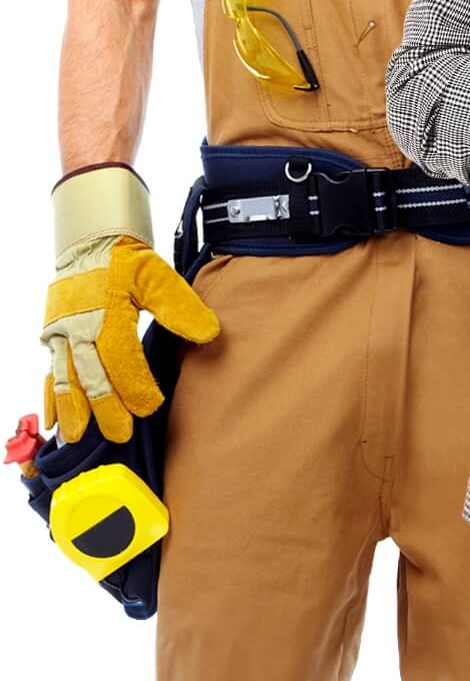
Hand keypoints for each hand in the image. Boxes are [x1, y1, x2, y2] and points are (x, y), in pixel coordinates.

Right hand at [40, 165, 219, 442]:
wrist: (92, 244)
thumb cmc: (128, 263)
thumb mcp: (159, 275)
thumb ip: (181, 306)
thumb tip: (210, 334)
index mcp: (107, 311)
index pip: (120, 356)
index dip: (134, 384)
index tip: (151, 407)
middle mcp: (79, 326)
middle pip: (89, 373)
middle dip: (104, 407)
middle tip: (119, 434)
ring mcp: (62, 334)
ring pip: (64, 377)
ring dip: (72, 409)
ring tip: (79, 436)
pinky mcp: (53, 338)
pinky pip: (50, 372)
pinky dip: (50, 399)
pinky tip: (53, 423)